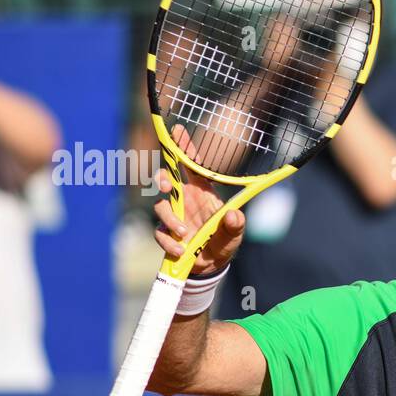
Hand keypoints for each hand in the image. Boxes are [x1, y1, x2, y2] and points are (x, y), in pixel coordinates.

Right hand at [152, 124, 245, 274]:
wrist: (211, 265)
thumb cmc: (224, 241)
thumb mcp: (235, 234)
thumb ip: (235, 225)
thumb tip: (234, 215)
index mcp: (202, 192)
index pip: (192, 166)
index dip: (184, 148)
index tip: (178, 130)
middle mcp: (185, 199)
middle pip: (167, 179)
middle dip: (162, 179)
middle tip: (167, 186)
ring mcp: (174, 215)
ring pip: (160, 206)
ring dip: (171, 219)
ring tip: (185, 233)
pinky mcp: (166, 232)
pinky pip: (160, 232)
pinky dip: (169, 241)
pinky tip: (182, 249)